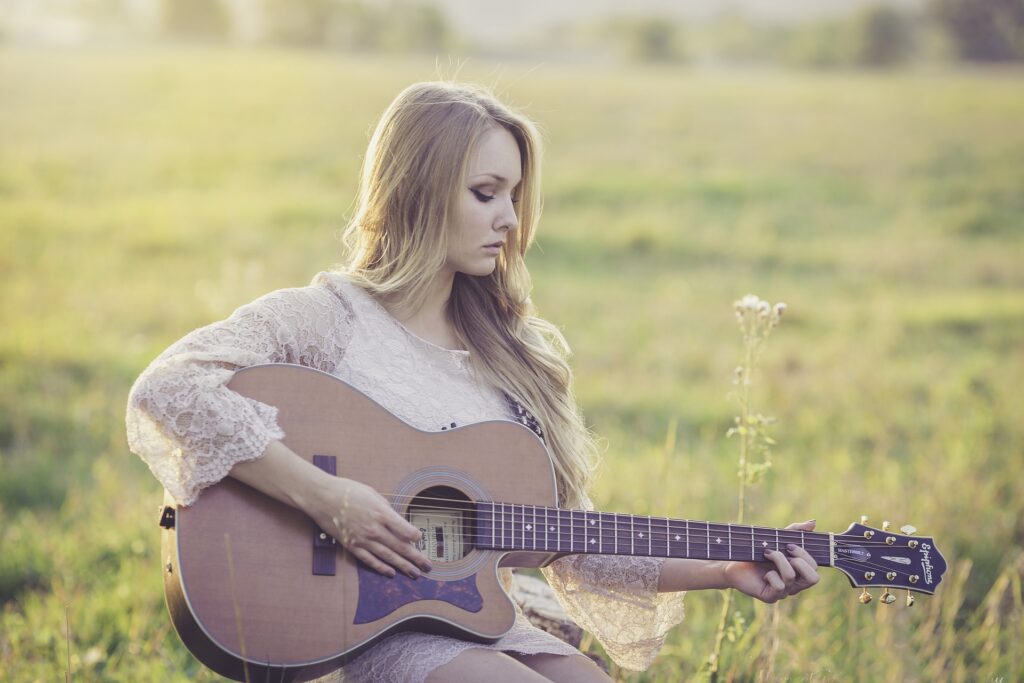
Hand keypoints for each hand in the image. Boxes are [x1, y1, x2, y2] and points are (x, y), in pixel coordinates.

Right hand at [304, 476, 432, 578]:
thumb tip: (396, 519)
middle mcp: (375, 529)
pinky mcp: (352, 547)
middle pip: (401, 547)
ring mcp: (363, 540)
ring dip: (403, 566)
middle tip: (428, 566)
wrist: (322, 498)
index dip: (416, 537)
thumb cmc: (348, 491)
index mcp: (382, 513)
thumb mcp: (372, 493)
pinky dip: (382, 568)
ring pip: (388, 557)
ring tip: (415, 573)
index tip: (421, 539)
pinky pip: (370, 560)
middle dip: (416, 558)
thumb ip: (386, 508)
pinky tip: (391, 573)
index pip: (406, 530)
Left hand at [722, 520, 819, 603]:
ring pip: (792, 577)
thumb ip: (795, 531)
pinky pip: (779, 586)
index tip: (789, 545)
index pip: (815, 568)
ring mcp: (783, 592)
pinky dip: (770, 575)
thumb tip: (813, 523)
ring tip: (767, 553)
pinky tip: (762, 573)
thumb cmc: (756, 550)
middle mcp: (794, 584)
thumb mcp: (777, 538)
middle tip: (784, 550)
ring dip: (779, 559)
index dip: (806, 555)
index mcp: (799, 572)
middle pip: (814, 578)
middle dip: (799, 559)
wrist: (733, 561)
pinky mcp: (771, 597)